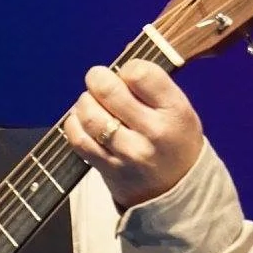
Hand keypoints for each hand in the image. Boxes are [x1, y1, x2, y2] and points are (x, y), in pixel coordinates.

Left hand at [63, 61, 203, 209]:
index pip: (140, 73)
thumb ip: (151, 86)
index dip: (127, 69)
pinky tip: (83, 120)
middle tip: (99, 80)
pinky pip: (78, 139)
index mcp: (175, 111)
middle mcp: (153, 132)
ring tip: (92, 102)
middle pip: (109, 91)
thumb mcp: (179, 109)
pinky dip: (74, 123)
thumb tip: (117, 63)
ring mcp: (128, 153)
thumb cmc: (174, 139)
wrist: (177, 190)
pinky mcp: (107, 168)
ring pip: (89, 114)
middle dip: (98, 78)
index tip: (127, 76)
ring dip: (85, 101)